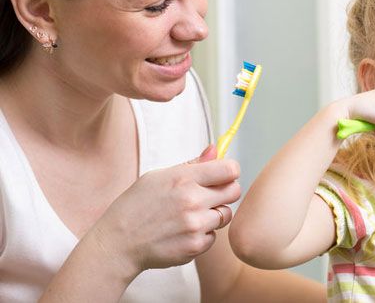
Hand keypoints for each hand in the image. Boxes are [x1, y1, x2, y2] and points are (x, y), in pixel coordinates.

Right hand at [90, 144, 240, 277]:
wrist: (117, 243)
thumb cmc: (136, 206)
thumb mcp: (158, 177)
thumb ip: (192, 164)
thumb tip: (216, 149)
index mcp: (183, 178)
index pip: (230, 169)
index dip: (229, 172)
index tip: (222, 176)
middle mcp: (192, 200)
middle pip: (234, 191)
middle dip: (225, 192)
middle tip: (208, 196)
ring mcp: (195, 225)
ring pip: (225, 215)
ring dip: (213, 215)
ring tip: (190, 216)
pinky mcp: (195, 246)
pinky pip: (214, 237)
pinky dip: (203, 235)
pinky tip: (183, 232)